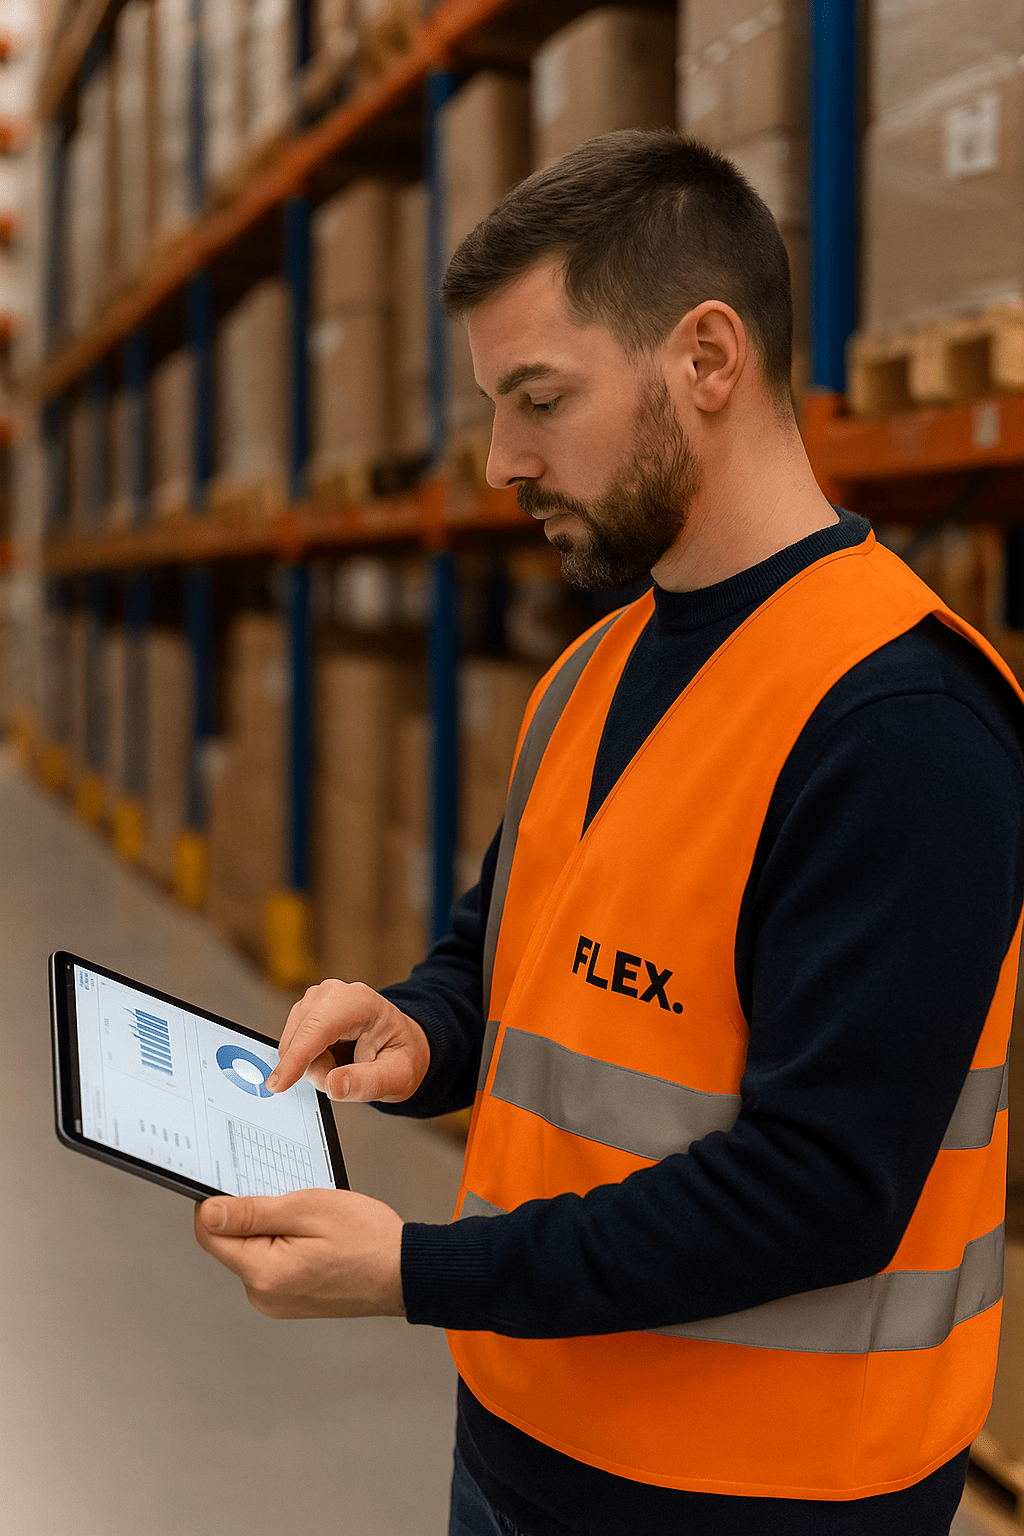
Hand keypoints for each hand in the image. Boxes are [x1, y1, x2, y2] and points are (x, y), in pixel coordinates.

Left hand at [193, 1189, 405, 1317]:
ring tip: (312, 1224)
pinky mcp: (288, 1301)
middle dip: (254, 1216)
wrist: (404, 1272)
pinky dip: (285, 1245)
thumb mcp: (307, 1208)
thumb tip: (208, 1212)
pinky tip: (314, 1239)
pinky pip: (271, 1265)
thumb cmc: (366, 1239)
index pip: (210, 1233)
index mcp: (263, 1273)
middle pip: (231, 1243)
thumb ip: (252, 1212)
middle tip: (293, 1202)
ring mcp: (275, 1302)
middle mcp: (262, 1295)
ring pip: (252, 1252)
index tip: (243, 1183)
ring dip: (272, 1230)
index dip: (218, 1202)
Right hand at [266, 979, 429, 1103]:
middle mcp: (333, 993)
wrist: (400, 1042)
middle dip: (318, 1070)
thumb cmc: (401, 1055)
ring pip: (293, 1047)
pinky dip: (309, 1060)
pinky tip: (332, 1057)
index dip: (297, 1057)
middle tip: (349, 1078)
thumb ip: (366, 1083)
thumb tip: (333, 1085)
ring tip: (345, 1065)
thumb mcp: (397, 1077)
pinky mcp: (304, 1011)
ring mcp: (315, 1000)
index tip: (278, 1085)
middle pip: (301, 1041)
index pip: (318, 1028)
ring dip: (314, 1066)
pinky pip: (292, 1047)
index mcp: (360, 1001)